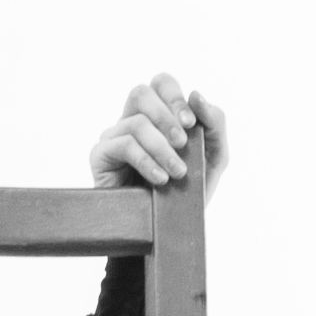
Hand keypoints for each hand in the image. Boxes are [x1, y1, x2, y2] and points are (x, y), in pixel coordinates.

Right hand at [86, 71, 225, 191]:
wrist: (167, 232)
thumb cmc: (188, 193)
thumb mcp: (214, 157)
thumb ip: (214, 123)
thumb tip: (195, 94)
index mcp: (157, 116)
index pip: (161, 83)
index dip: (175, 97)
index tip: (190, 124)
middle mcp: (132, 121)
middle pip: (141, 92)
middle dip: (166, 115)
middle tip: (182, 143)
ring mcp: (114, 138)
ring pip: (136, 122)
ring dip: (162, 147)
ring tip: (177, 172)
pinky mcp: (100, 157)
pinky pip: (122, 145)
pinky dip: (146, 160)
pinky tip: (159, 179)